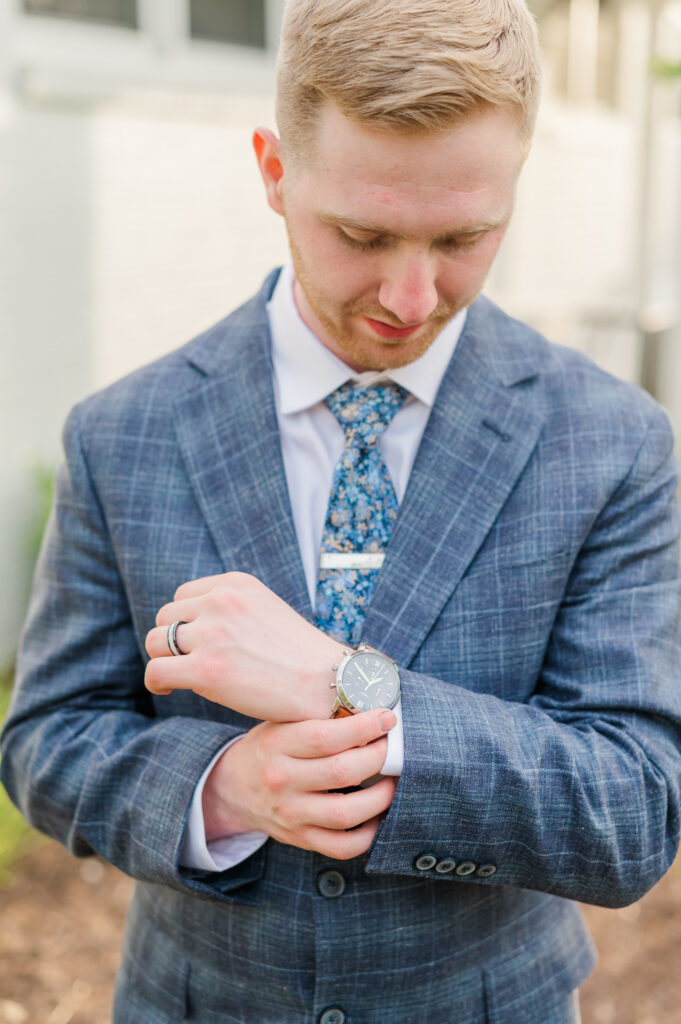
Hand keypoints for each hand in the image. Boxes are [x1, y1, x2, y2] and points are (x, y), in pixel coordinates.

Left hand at [144, 572, 345, 720]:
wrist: (327, 683)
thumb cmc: (298, 656)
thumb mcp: (264, 610)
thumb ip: (229, 608)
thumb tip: (187, 626)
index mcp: (235, 584)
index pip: (183, 596)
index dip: (185, 622)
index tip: (196, 643)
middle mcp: (221, 601)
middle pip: (166, 617)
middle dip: (174, 641)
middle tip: (190, 663)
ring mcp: (212, 634)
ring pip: (155, 641)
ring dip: (164, 660)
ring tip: (181, 677)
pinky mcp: (205, 669)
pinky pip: (155, 671)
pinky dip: (155, 683)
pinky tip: (167, 690)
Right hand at [203, 709, 397, 859]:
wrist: (232, 788)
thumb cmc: (268, 748)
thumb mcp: (281, 723)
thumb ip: (317, 718)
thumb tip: (371, 708)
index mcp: (277, 745)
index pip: (325, 736)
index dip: (363, 727)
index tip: (387, 718)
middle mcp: (281, 781)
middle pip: (342, 772)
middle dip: (378, 758)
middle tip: (392, 747)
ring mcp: (290, 814)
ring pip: (346, 813)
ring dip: (381, 797)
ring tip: (392, 781)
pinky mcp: (300, 838)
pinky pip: (342, 846)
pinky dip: (368, 834)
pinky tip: (376, 814)